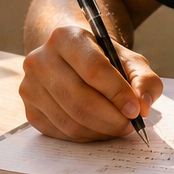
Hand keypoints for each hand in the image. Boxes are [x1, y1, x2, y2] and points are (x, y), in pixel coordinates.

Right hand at [20, 24, 163, 140]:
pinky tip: (100, 129)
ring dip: (101, 130)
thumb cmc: (104, 60)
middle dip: (111, 118)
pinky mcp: (29, 109)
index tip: (135, 110)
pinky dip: (86, 136)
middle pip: (81, 100)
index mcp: (66, 37)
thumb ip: (144, 79)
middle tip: (130, 125)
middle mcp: (40, 59)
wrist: (70, 59)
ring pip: (71, 121)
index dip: (118, 93)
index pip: (94, 69)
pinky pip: (61, 133)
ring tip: (119, 127)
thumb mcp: (129, 61)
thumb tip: (143, 106)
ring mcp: (30, 86)